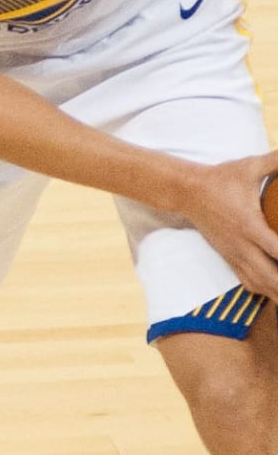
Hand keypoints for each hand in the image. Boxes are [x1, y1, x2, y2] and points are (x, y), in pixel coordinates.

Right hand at [178, 149, 277, 298]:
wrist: (186, 191)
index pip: (277, 251)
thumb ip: (275, 161)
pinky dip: (266, 291)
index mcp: (249, 226)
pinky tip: (277, 292)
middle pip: (271, 278)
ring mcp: (234, 254)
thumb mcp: (248, 166)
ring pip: (260, 285)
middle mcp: (241, 245)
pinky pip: (249, 282)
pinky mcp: (229, 257)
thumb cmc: (220, 178)